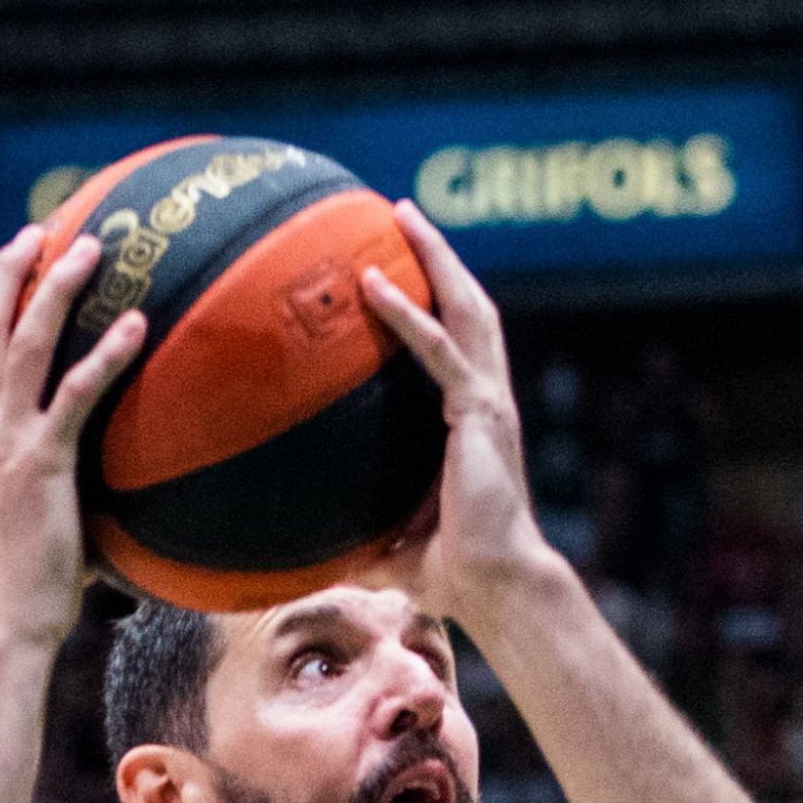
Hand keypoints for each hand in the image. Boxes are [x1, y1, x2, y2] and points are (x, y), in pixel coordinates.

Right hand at [0, 224, 149, 646]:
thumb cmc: (27, 586)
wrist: (6, 621)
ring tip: (94, 250)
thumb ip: (51, 486)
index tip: (10, 263)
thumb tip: (103, 483)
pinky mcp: (41, 465)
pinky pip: (76, 395)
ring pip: (26, 343)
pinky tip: (136, 326)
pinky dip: (105, 355)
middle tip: (44, 231)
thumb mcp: (30, 519)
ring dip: (58, 289)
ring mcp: (6, 443)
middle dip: (10, 271)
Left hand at [355, 201, 562, 622]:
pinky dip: (408, 314)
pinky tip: (375, 284)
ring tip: (403, 216)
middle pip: (469, 307)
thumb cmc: (454, 575)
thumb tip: (304, 555)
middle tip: (404, 214)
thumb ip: (356, 536)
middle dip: (440, 256)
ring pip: (467, 309)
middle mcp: (486, 400)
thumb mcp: (391, 544)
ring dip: (436, 258)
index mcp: (473, 420)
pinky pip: (439, 350)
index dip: (434, 299)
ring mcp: (488, 402)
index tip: (401, 266)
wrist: (498, 588)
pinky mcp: (480, 413)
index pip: (456, 343)